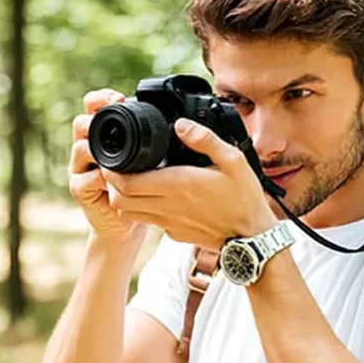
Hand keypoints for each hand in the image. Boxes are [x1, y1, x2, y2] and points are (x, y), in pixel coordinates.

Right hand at [68, 89, 148, 243]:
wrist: (128, 223)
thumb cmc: (143, 188)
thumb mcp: (151, 160)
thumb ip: (155, 140)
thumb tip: (182, 123)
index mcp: (104, 135)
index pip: (94, 107)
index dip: (101, 98)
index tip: (118, 98)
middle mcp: (88, 148)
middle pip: (81, 123)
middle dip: (94, 119)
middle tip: (114, 119)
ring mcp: (80, 169)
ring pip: (80, 149)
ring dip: (97, 148)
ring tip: (116, 151)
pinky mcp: (80, 190)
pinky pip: (84, 179)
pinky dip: (98, 178)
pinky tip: (113, 179)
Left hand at [102, 118, 277, 249]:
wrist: (252, 238)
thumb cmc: (244, 199)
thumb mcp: (233, 161)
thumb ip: (205, 139)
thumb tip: (180, 124)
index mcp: (179, 185)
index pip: (127, 183)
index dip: (112, 171)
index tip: (114, 158)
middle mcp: (169, 207)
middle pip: (120, 199)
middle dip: (112, 183)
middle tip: (117, 168)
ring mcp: (169, 224)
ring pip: (128, 213)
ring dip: (123, 197)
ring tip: (131, 181)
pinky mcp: (174, 235)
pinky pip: (148, 221)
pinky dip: (141, 209)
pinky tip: (153, 196)